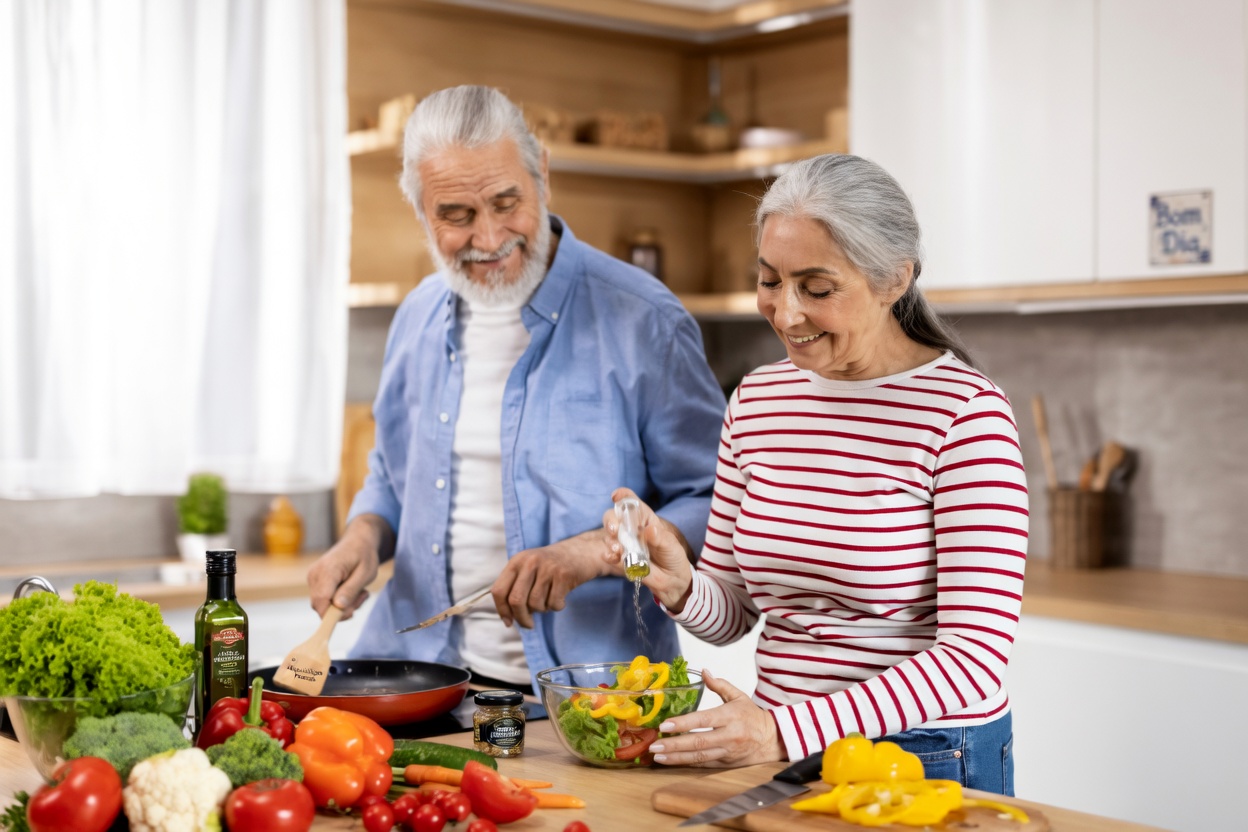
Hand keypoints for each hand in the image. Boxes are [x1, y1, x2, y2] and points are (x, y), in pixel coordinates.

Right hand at [307, 514, 390, 618]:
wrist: (357, 541)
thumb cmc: (363, 555)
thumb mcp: (365, 573)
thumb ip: (351, 590)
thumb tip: (338, 607)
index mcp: (327, 570)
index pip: (321, 602)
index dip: (334, 614)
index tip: (352, 612)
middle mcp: (315, 574)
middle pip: (320, 606)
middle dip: (342, 609)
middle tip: (362, 596)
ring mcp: (312, 577)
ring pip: (322, 604)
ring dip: (342, 605)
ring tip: (360, 591)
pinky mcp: (315, 581)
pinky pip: (323, 599)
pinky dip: (338, 600)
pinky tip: (351, 589)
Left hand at [492, 529, 612, 628]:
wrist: (581, 551)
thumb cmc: (551, 566)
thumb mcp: (529, 568)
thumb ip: (515, 587)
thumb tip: (508, 618)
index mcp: (517, 561)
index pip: (499, 590)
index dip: (502, 610)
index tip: (508, 622)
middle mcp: (530, 562)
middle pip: (516, 600)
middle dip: (521, 618)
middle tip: (528, 624)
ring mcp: (547, 568)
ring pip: (536, 604)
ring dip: (542, 610)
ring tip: (548, 600)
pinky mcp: (564, 575)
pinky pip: (554, 603)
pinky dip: (557, 606)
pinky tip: (561, 597)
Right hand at [601, 488, 694, 612]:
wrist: (673, 580)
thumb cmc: (673, 556)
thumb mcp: (670, 545)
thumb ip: (659, 538)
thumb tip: (649, 529)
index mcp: (645, 520)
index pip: (633, 504)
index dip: (624, 497)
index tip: (617, 496)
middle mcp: (631, 530)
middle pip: (614, 518)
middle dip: (610, 520)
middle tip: (614, 528)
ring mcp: (625, 545)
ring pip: (610, 537)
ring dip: (610, 541)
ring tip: (618, 549)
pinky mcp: (621, 560)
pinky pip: (610, 555)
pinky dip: (608, 555)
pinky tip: (611, 557)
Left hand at [648, 670, 785, 766]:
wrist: (773, 740)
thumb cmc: (752, 716)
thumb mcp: (739, 696)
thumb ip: (720, 685)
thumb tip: (704, 671)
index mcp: (730, 716)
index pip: (703, 720)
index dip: (683, 724)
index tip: (665, 725)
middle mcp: (728, 735)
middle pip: (698, 742)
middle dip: (674, 744)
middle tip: (654, 745)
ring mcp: (727, 751)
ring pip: (699, 756)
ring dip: (677, 757)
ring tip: (658, 756)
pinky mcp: (726, 762)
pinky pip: (704, 764)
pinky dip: (687, 764)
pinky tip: (672, 762)